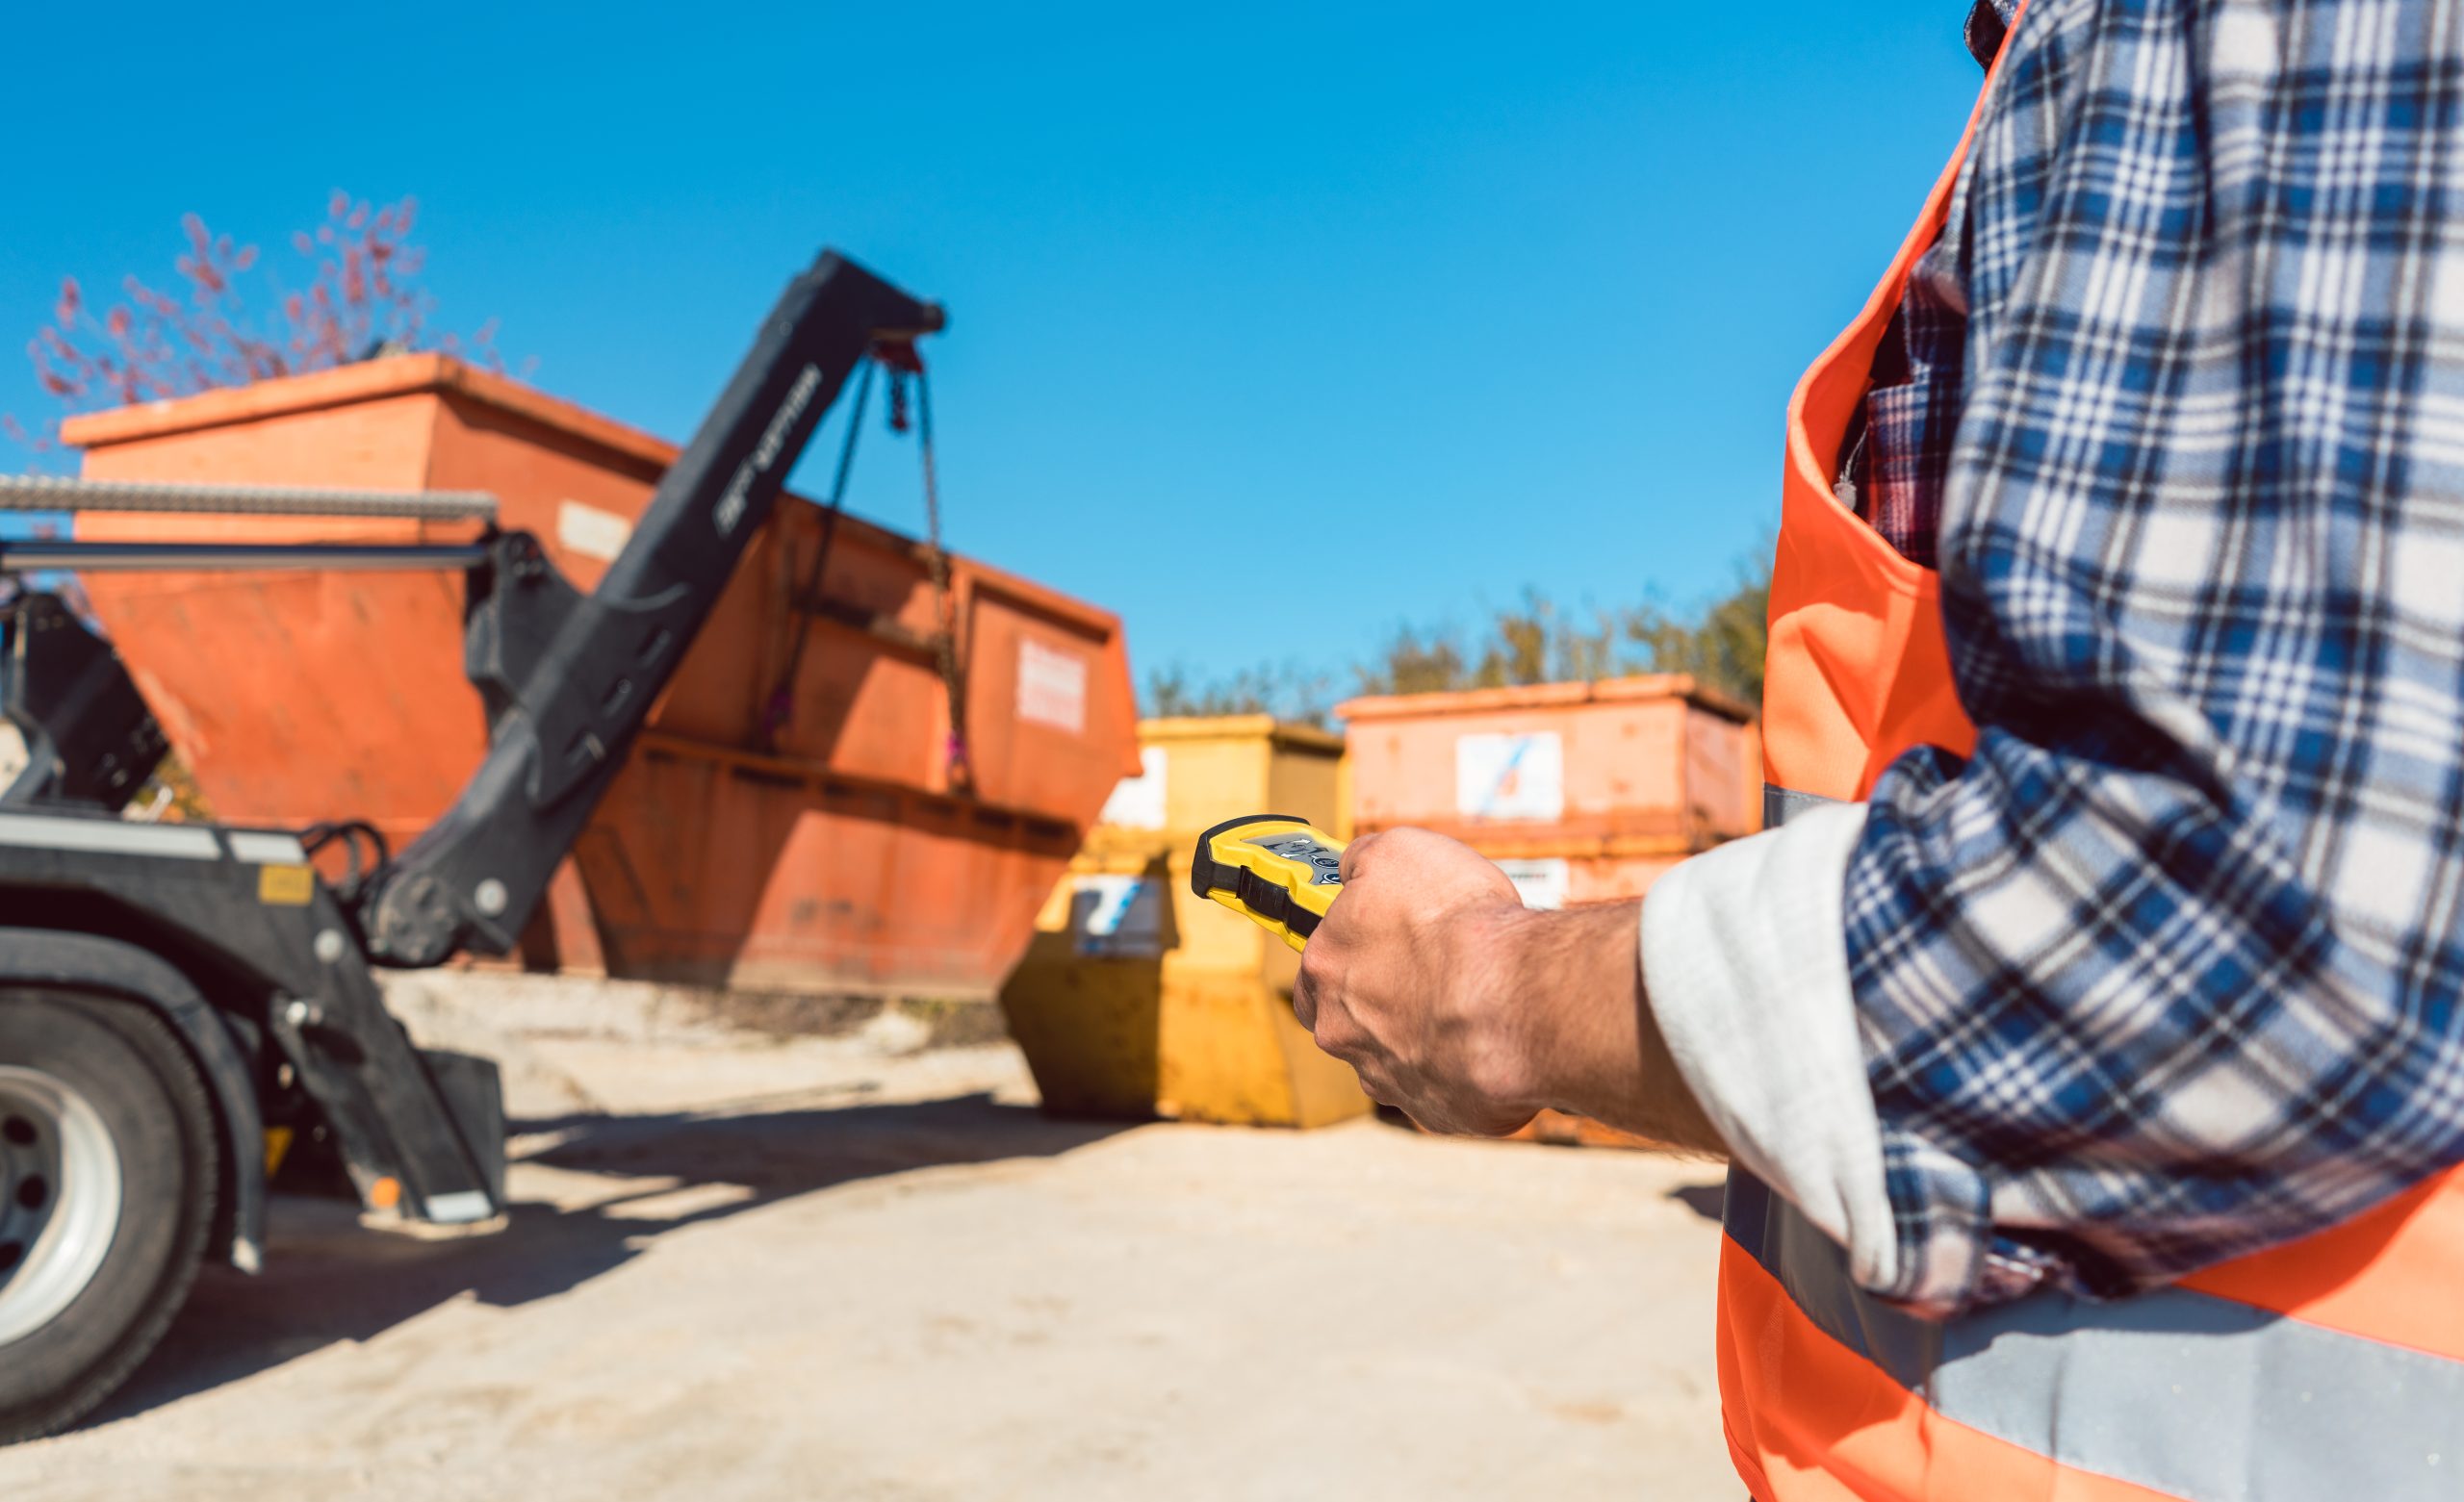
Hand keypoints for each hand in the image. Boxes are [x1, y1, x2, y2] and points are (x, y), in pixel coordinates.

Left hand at [1291, 827, 1544, 1135]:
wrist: (1515, 999)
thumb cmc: (1456, 924)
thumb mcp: (1400, 852)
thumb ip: (1364, 861)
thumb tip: (1354, 866)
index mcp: (1326, 968)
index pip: (1317, 963)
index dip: (1351, 946)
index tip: (1379, 934)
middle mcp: (1345, 1031)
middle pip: (1351, 1017)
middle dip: (1385, 997)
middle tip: (1432, 969)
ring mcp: (1390, 1078)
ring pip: (1398, 1055)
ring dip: (1426, 1033)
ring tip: (1474, 1001)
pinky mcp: (1437, 1110)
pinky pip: (1447, 1087)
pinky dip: (1466, 1065)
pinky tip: (1494, 1037)